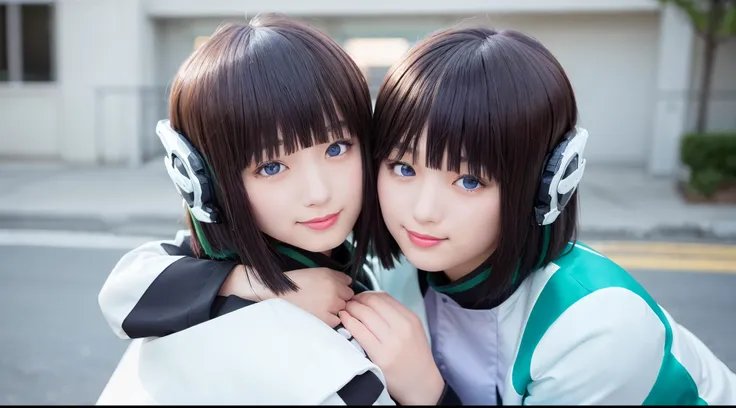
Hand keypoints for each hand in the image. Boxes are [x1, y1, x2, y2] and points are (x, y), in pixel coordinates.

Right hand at [221, 265, 353, 326]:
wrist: (278, 294)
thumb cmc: (297, 281)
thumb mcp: (319, 271)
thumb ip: (338, 276)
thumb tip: (350, 282)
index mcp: (332, 279)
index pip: (350, 288)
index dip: (343, 291)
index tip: (335, 293)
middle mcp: (334, 292)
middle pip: (348, 300)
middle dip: (341, 300)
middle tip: (327, 301)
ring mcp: (329, 307)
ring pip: (342, 311)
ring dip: (336, 310)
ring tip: (322, 308)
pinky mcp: (322, 320)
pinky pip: (336, 321)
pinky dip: (331, 319)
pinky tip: (320, 315)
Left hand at [339, 292, 444, 404]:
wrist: (421, 383)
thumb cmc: (415, 356)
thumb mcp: (413, 329)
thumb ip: (396, 314)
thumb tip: (372, 301)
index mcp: (410, 319)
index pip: (384, 297)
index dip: (367, 294)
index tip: (359, 298)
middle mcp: (402, 328)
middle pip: (373, 303)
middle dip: (357, 300)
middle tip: (349, 303)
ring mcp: (391, 342)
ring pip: (365, 314)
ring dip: (351, 309)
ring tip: (345, 310)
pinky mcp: (380, 356)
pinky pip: (360, 332)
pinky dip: (349, 322)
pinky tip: (345, 320)